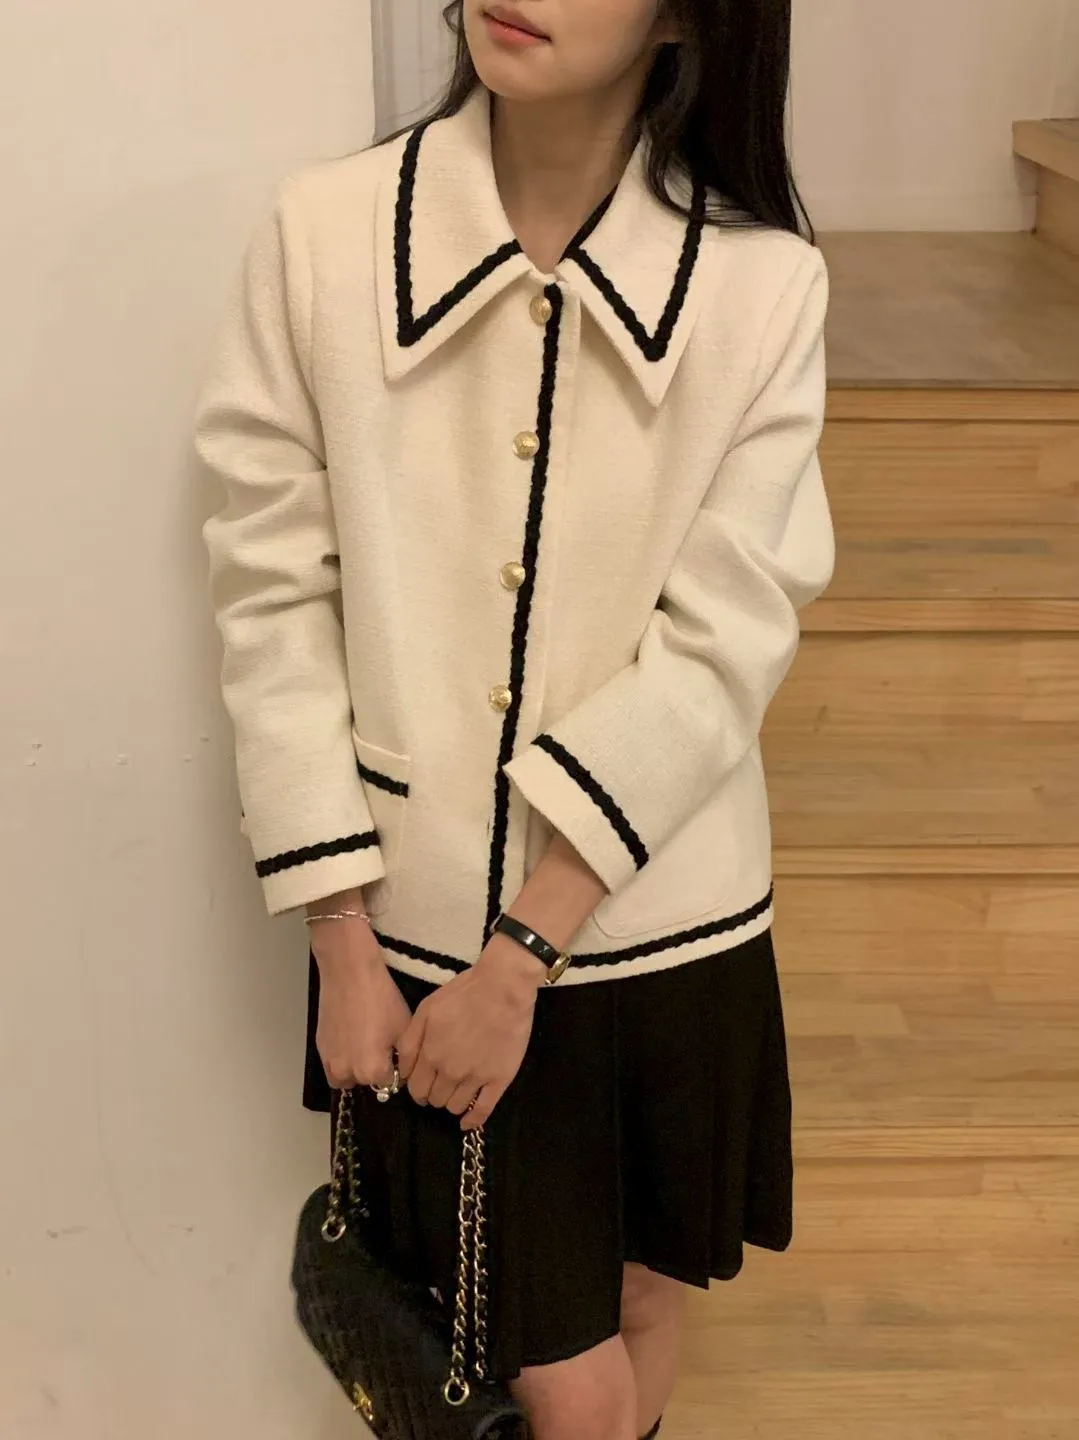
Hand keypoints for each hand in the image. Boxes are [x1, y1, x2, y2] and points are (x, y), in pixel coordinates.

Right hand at [311, 916, 411, 1090]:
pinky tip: (351, 1036)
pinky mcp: (319, 1047)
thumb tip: (401, 1069)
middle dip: (375, 1070)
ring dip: (355, 1070)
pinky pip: (332, 1064)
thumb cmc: (381, 998)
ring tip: (365, 1045)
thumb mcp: (403, 1028)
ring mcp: (329, 1061)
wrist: (349, 973)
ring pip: (345, 1078)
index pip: (388, 1084)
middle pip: (366, 1082)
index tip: (397, 1054)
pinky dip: (342, 1058)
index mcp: (372, 1070)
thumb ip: (404, 1057)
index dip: (396, 1069)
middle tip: (382, 1045)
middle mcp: (347, 1072)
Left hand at [397, 937, 544, 1129]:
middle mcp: (450, 1072)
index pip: (416, 1088)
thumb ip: (410, 1041)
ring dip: (452, 1103)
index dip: (418, 1089)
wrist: (503, 988)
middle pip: (435, 1100)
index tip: (423, 1083)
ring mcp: (476, 1078)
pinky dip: (473, 1120)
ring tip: (457, 1091)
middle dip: (434, 1094)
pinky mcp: (499, 1080)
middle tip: (441, 1083)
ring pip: (456, 1107)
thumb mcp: (426, 1009)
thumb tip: (403, 1071)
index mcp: (430, 1055)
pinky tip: (468, 1122)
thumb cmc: (464, 994)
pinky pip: (483, 1111)